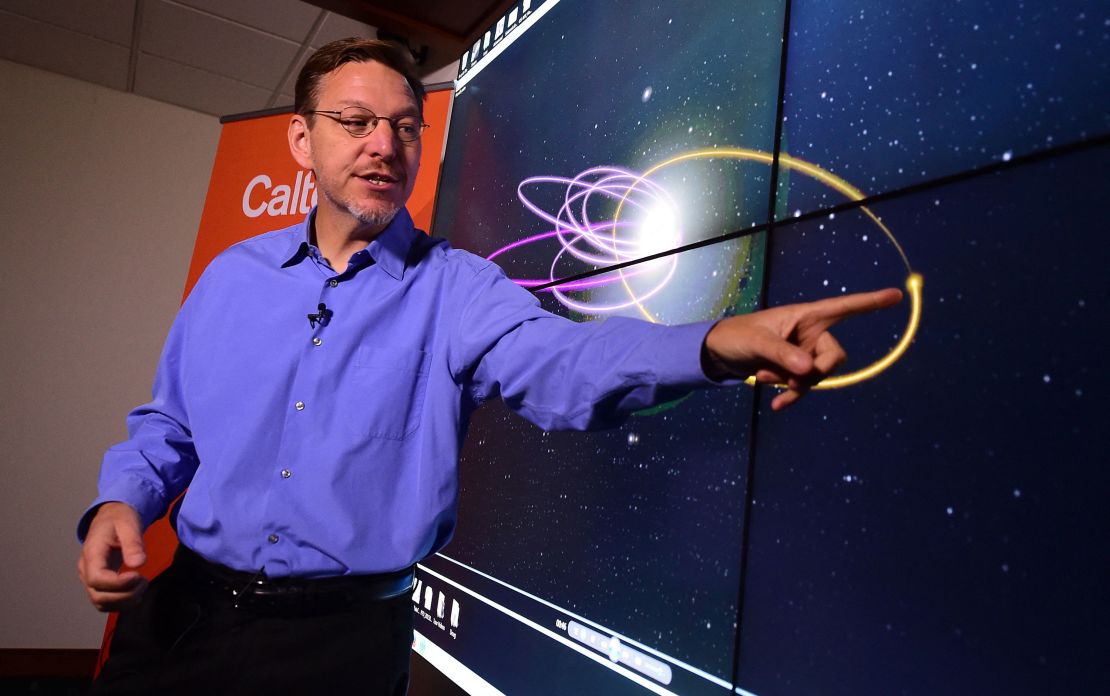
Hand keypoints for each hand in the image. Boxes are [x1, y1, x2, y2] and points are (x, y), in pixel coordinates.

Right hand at [77, 502, 148, 611]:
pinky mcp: (98, 583)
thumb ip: (133, 543)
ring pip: (100, 602)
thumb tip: (138, 564)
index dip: (118, 584)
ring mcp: (90, 578)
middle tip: (144, 581)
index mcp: (91, 553)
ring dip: (124, 602)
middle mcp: (86, 569)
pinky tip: (136, 593)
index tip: (138, 576)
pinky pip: (105, 601)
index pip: (97, 578)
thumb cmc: (120, 518)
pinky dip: (121, 603)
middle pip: (97, 595)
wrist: (112, 517)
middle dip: (124, 595)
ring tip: (142, 586)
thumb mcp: (128, 524)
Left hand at [703, 288, 902, 410]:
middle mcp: (811, 334)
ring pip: (818, 376)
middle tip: (791, 379)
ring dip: (793, 383)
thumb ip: (783, 354)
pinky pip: (804, 387)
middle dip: (816, 372)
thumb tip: (809, 371)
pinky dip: (792, 395)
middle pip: (835, 356)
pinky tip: (778, 405)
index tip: (897, 295)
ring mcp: (804, 354)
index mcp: (806, 316)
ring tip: (764, 376)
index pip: (843, 307)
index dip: (869, 302)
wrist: (719, 353)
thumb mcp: (757, 342)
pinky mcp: (794, 371)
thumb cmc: (737, 336)